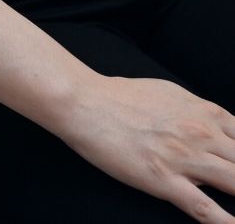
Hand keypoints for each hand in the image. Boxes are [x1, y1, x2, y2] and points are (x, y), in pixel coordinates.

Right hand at [63, 75, 234, 222]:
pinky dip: (225, 222)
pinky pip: (205, 209)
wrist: (84, 102)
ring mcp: (184, 158)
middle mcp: (202, 134)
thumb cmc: (119, 95)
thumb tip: (212, 129)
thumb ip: (197, 114)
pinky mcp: (163, 180)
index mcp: (205, 112)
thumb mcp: (169, 94)